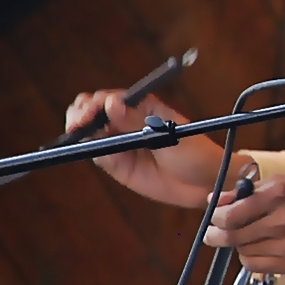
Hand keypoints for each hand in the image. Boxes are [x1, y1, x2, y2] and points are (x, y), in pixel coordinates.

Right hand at [65, 91, 230, 207]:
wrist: (206, 184)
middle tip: (78, 123)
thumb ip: (137, 124)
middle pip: (95, 113)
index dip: (96, 103)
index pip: (111, 99)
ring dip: (81, 133)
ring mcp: (122, 144)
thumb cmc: (195, 153)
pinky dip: (94, 153)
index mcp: (144, 108)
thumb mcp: (168, 136)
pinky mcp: (120, 165)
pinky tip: (99, 154)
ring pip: (92, 134)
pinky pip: (100, 156)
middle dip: (81, 114)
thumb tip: (111, 104)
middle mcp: (128, 124)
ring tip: (79, 135)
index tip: (89, 111)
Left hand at [205, 174, 284, 273]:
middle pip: (232, 236)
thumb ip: (252, 191)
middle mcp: (281, 222)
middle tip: (214, 233)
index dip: (216, 218)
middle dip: (217, 235)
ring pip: (243, 253)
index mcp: (279, 196)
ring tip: (247, 239)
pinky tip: (259, 250)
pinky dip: (252, 259)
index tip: (215, 217)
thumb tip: (219, 201)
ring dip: (239, 246)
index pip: (230, 215)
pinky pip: (257, 267)